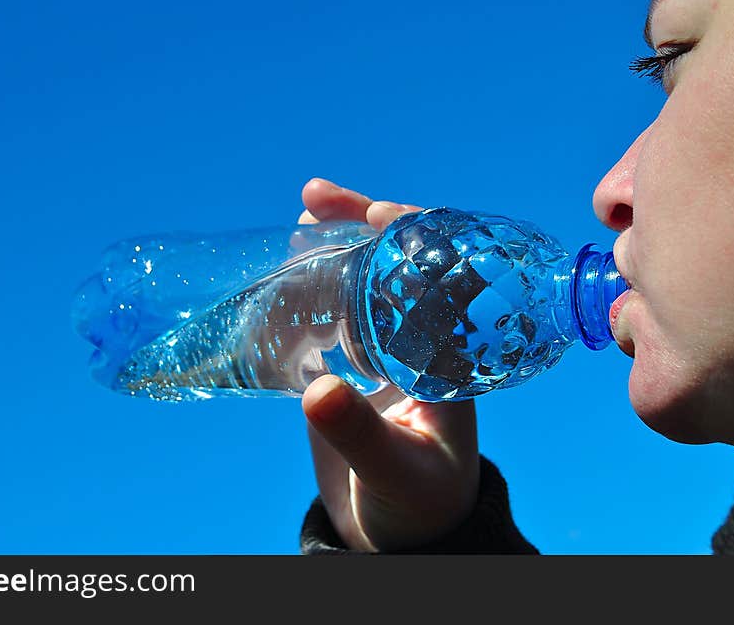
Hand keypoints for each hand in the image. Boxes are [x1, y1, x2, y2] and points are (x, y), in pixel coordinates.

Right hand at [298, 178, 480, 551]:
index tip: (375, 216)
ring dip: (332, 249)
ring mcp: (381, 354)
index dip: (413, 239)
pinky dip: (307, 291)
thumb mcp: (394, 471)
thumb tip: (317, 391)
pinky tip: (284, 271)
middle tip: (314, 198)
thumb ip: (360, 434)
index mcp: (448, 359)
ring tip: (300, 218)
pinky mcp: (348, 371)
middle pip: (395, 269)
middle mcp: (418, 346)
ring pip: (361, 285)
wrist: (397, 535)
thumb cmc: (418, 506)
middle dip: (360, 227)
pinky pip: (329, 317)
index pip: (441, 280)